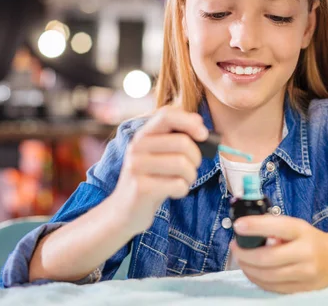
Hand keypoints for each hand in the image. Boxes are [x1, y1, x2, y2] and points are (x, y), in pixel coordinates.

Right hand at [112, 106, 207, 234]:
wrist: (124, 212)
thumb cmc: (150, 180)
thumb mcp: (158, 156)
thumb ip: (174, 139)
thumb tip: (200, 126)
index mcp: (143, 135)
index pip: (166, 115)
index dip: (189, 121)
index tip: (203, 134)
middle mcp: (137, 147)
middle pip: (182, 142)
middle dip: (196, 158)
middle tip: (192, 167)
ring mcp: (136, 167)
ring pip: (183, 164)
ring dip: (191, 176)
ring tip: (183, 181)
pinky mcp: (141, 188)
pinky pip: (178, 184)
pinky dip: (182, 190)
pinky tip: (173, 192)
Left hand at [231, 215, 327, 293]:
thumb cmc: (309, 240)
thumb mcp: (296, 227)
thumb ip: (274, 228)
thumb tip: (246, 230)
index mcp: (302, 232)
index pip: (277, 227)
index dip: (255, 226)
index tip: (238, 225)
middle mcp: (305, 253)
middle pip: (267, 258)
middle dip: (245, 253)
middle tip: (234, 247)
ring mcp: (304, 274)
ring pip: (267, 276)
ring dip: (248, 268)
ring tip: (240, 259)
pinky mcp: (302, 289)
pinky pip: (272, 287)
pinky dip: (257, 279)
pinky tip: (251, 271)